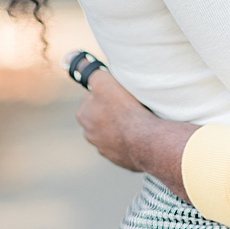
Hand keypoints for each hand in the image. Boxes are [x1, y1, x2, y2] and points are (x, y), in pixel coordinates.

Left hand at [76, 70, 196, 198]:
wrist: (145, 140)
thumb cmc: (125, 109)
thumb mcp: (105, 82)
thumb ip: (94, 75)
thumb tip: (85, 69)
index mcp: (84, 116)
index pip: (93, 98)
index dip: (108, 93)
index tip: (121, 93)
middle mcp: (90, 134)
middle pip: (103, 116)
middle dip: (114, 111)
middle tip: (132, 105)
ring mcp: (106, 149)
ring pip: (114, 132)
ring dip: (123, 126)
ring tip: (139, 119)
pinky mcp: (121, 159)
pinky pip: (126, 145)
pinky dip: (132, 140)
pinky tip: (142, 133)